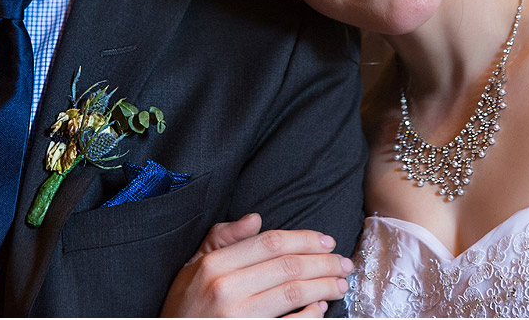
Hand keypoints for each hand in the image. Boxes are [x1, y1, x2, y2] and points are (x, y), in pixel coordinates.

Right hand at [160, 213, 352, 316]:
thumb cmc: (184, 308)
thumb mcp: (192, 268)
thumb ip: (222, 240)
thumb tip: (256, 218)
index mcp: (215, 265)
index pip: (271, 243)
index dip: (305, 239)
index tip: (327, 241)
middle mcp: (227, 290)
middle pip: (289, 266)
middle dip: (324, 262)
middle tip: (344, 263)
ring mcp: (239, 318)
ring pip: (295, 294)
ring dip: (324, 286)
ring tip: (340, 284)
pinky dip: (311, 317)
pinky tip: (320, 310)